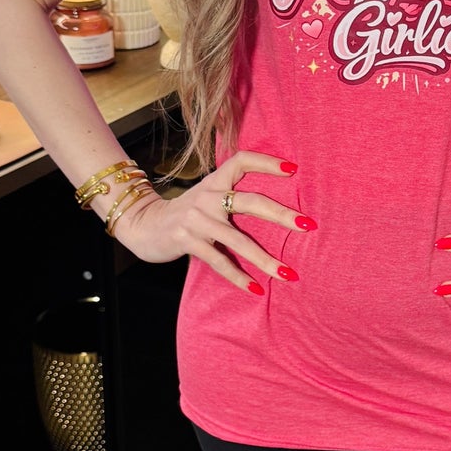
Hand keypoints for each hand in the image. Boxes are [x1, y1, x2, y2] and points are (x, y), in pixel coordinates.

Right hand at [113, 149, 311, 293]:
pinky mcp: (187, 241)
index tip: (293, 169)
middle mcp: (207, 197)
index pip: (242, 161)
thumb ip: (230, 194)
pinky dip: (238, 277)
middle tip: (308, 226)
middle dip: (282, 215)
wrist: (143, 225)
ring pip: (238, 240)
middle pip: (251, 202)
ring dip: (266, 259)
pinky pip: (219, 261)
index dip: (267, 162)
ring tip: (288, 274)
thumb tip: (273, 205)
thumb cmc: (185, 213)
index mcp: (214, 181)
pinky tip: (255, 289)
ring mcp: (197, 220)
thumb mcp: (206, 196)